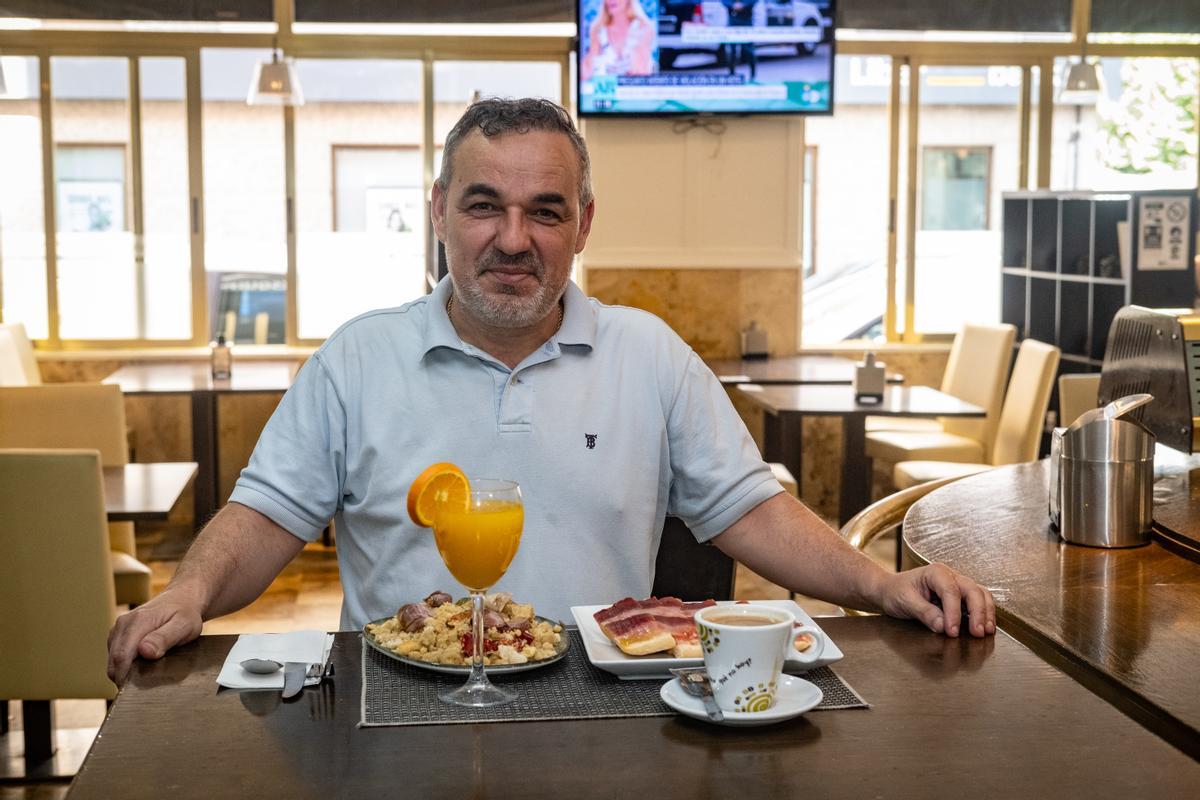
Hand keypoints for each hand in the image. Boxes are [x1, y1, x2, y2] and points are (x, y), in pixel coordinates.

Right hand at [107, 591, 203, 683]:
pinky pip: (115, 654)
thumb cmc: (185, 613)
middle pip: (113, 660)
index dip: (125, 677)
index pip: (121, 656)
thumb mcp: (184, 626)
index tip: (136, 691)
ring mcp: (118, 628)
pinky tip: (141, 664)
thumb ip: (164, 638)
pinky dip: (124, 663)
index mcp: (137, 622)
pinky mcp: (118, 633)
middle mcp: (123, 624)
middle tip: (145, 685)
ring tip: (145, 673)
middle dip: (124, 676)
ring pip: (112, 659)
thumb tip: (144, 651)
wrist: (182, 599)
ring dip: (124, 670)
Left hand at [878, 562, 995, 637]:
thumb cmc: (895, 592)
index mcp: (935, 572)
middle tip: (977, 633)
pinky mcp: (960, 596)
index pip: (951, 592)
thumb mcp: (904, 602)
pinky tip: (985, 627)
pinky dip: (984, 613)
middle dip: (978, 612)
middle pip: (972, 590)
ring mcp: (957, 585)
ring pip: (980, 594)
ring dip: (986, 612)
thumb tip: (942, 626)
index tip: (952, 631)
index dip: (954, 613)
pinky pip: (978, 602)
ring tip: (986, 631)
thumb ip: (924, 613)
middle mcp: (950, 576)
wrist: (890, 591)